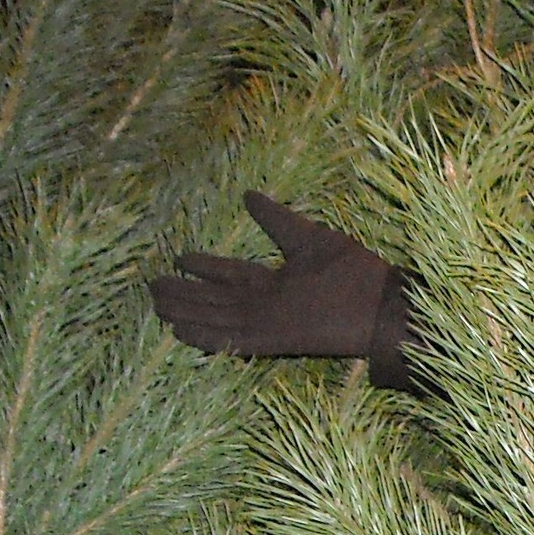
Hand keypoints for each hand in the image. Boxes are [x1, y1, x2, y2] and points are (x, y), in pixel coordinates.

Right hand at [147, 192, 395, 357]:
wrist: (381, 304)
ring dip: (187, 313)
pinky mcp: (275, 339)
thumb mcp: (310, 238)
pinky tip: (180, 332)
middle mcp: (267, 303)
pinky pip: (233, 340)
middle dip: (185, 294)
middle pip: (216, 298)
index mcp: (277, 281)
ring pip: (217, 317)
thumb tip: (248, 195)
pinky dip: (207, 337)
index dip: (205, 267)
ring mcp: (269, 322)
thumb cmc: (355, 273)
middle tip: (151, 288)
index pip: (231, 274)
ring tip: (156, 306)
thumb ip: (277, 220)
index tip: (178, 257)